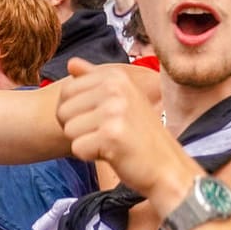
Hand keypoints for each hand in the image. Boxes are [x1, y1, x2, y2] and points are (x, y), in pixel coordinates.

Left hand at [55, 59, 188, 201]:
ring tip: (110, 143)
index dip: (75, 112)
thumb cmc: (141, 136)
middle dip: (77, 128)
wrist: (167, 167)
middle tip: (105, 134)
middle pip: (63, 110)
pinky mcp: (111, 135)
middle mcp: (115, 88)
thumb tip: (71, 62)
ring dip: (85, 143)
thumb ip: (94, 79)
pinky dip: (91, 156)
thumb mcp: (122, 98)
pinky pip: (77, 148)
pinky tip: (112, 154)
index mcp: (115, 76)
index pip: (66, 91)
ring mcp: (114, 110)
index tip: (99, 120)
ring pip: (68, 130)